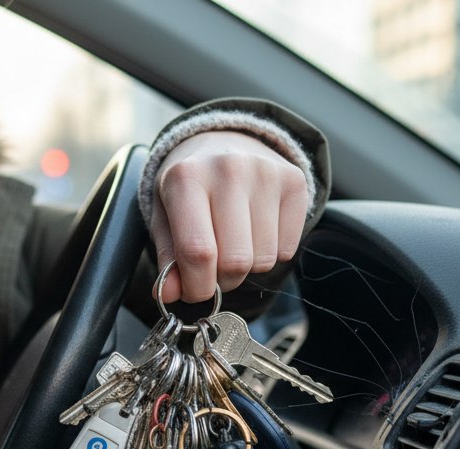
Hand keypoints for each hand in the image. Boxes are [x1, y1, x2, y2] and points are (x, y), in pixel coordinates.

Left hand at [150, 130, 309, 302]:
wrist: (223, 143)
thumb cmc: (189, 188)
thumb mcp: (164, 217)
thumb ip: (167, 259)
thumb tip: (168, 294)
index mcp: (186, 178)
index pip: (198, 252)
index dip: (196, 286)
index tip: (194, 291)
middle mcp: (228, 169)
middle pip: (235, 262)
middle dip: (222, 280)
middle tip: (213, 267)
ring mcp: (266, 173)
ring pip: (264, 259)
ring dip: (247, 266)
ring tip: (234, 243)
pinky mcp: (295, 181)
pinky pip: (288, 249)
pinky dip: (272, 252)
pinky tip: (256, 230)